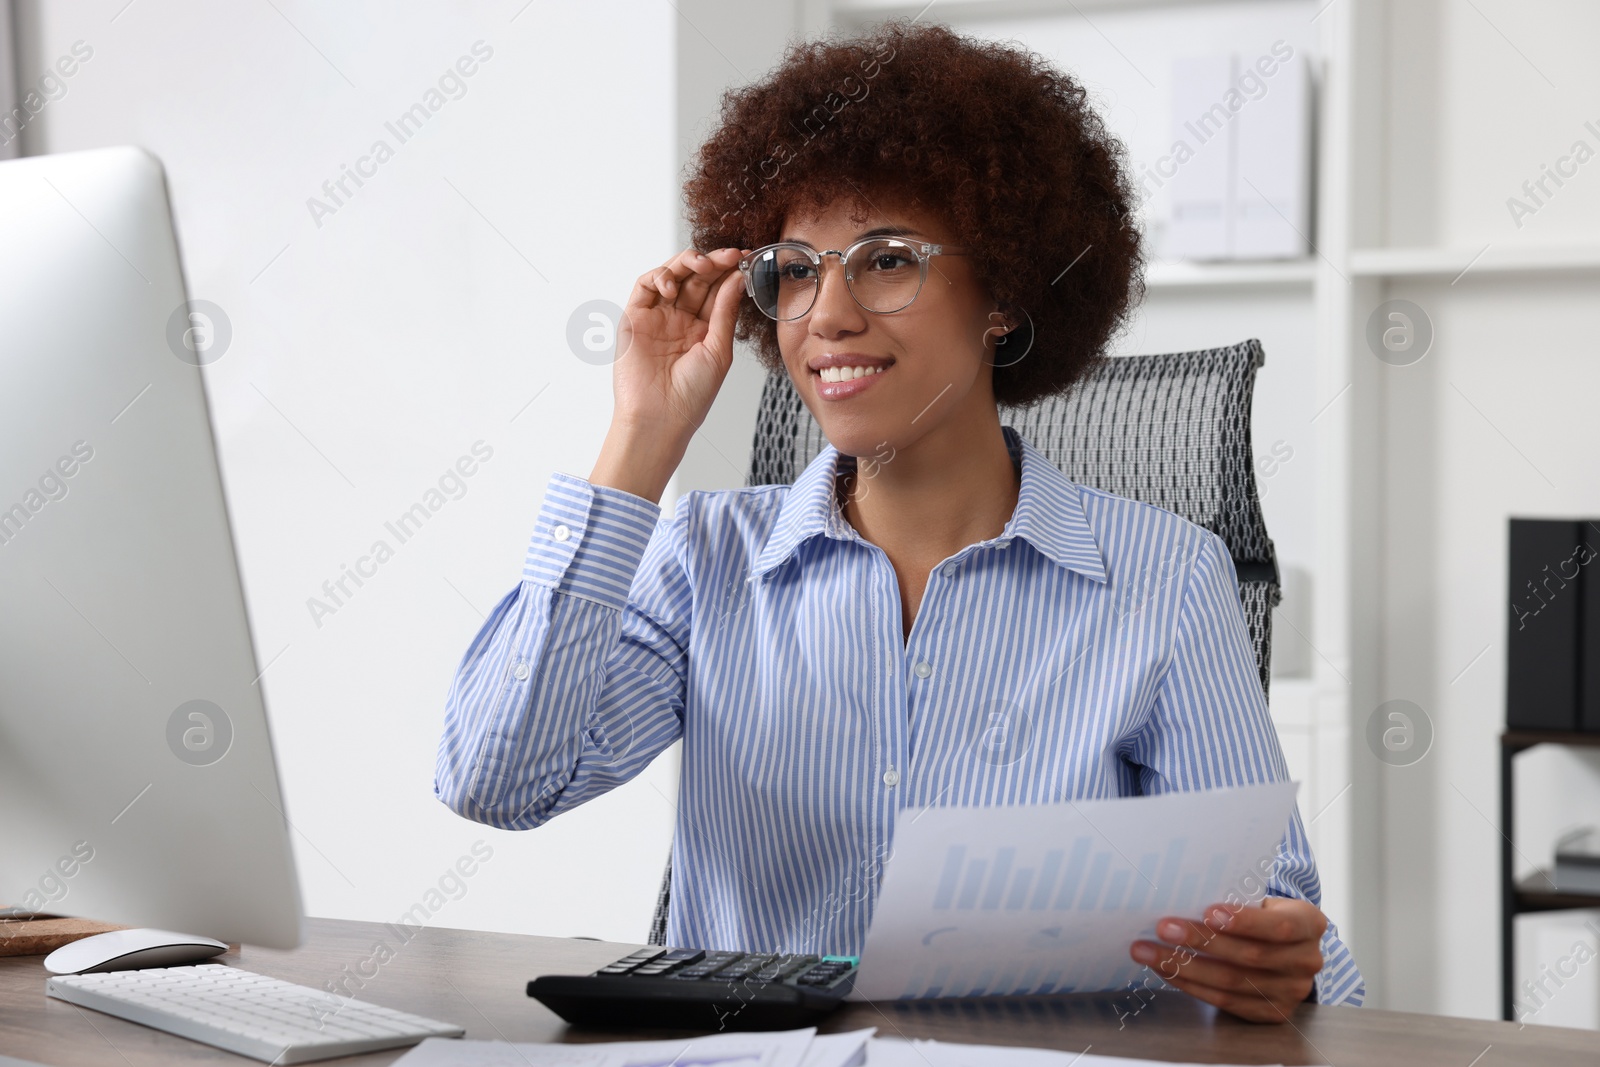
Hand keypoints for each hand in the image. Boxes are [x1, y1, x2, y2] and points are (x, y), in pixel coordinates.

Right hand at [590, 247, 747, 501]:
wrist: (660, 418)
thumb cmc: (691, 395)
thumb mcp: (718, 349)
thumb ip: (724, 311)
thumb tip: (736, 278)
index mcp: (703, 328)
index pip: (716, 289)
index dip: (729, 271)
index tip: (746, 258)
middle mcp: (680, 319)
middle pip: (696, 278)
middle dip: (713, 263)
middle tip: (730, 256)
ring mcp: (657, 316)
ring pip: (671, 275)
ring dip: (687, 263)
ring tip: (703, 264)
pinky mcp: (634, 317)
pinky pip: (645, 286)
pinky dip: (659, 277)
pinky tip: (673, 284)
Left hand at [1129, 897, 1325, 1022]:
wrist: (1288, 948)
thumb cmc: (1265, 915)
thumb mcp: (1265, 901)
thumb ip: (1239, 900)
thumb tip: (1184, 895)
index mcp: (1310, 924)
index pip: (1279, 926)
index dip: (1243, 922)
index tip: (1208, 911)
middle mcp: (1306, 961)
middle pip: (1249, 956)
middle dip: (1201, 941)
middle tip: (1163, 928)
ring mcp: (1292, 992)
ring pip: (1231, 982)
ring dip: (1184, 966)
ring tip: (1148, 952)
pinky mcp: (1271, 1013)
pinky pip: (1225, 1001)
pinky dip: (1190, 985)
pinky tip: (1166, 970)